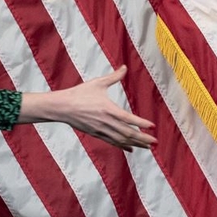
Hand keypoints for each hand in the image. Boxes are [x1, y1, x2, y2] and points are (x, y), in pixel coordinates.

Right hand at [19, 66, 157, 151]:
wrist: (61, 107)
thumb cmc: (79, 93)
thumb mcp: (98, 83)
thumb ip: (114, 77)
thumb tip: (124, 67)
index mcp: (107, 108)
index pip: (128, 118)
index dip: (141, 123)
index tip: (152, 126)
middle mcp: (105, 121)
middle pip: (127, 132)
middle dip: (143, 138)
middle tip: (155, 141)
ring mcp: (100, 129)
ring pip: (121, 139)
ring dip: (136, 144)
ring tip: (148, 147)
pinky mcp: (96, 134)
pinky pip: (112, 142)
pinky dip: (123, 146)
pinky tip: (132, 149)